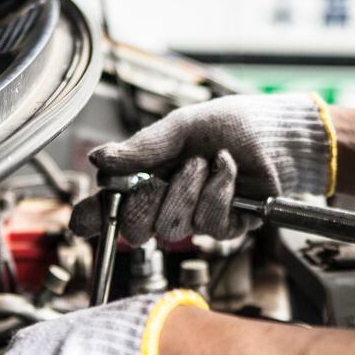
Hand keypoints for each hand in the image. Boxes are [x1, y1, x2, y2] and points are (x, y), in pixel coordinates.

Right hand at [70, 94, 334, 244]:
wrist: (273, 131)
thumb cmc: (227, 125)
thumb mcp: (179, 129)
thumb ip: (140, 149)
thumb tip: (97, 159)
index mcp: (147, 178)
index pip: (111, 207)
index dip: (93, 218)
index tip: (82, 223)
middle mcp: (167, 203)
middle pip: (136, 229)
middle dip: (145, 203)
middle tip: (162, 177)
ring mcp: (195, 219)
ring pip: (172, 227)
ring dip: (188, 189)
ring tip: (205, 162)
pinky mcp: (227, 228)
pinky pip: (209, 223)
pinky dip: (218, 189)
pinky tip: (228, 168)